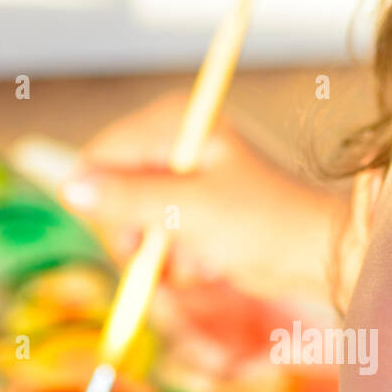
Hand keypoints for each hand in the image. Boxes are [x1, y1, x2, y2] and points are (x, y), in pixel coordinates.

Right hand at [61, 91, 346, 303]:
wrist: (322, 259)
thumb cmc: (263, 226)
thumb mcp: (187, 212)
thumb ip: (126, 198)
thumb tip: (70, 189)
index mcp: (177, 123)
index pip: (101, 156)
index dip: (104, 203)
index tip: (129, 236)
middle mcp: (180, 143)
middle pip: (116, 193)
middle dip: (139, 235)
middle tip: (167, 255)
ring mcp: (190, 181)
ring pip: (139, 226)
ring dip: (164, 256)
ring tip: (201, 262)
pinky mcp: (201, 215)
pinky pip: (165, 242)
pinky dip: (182, 263)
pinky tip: (210, 268)